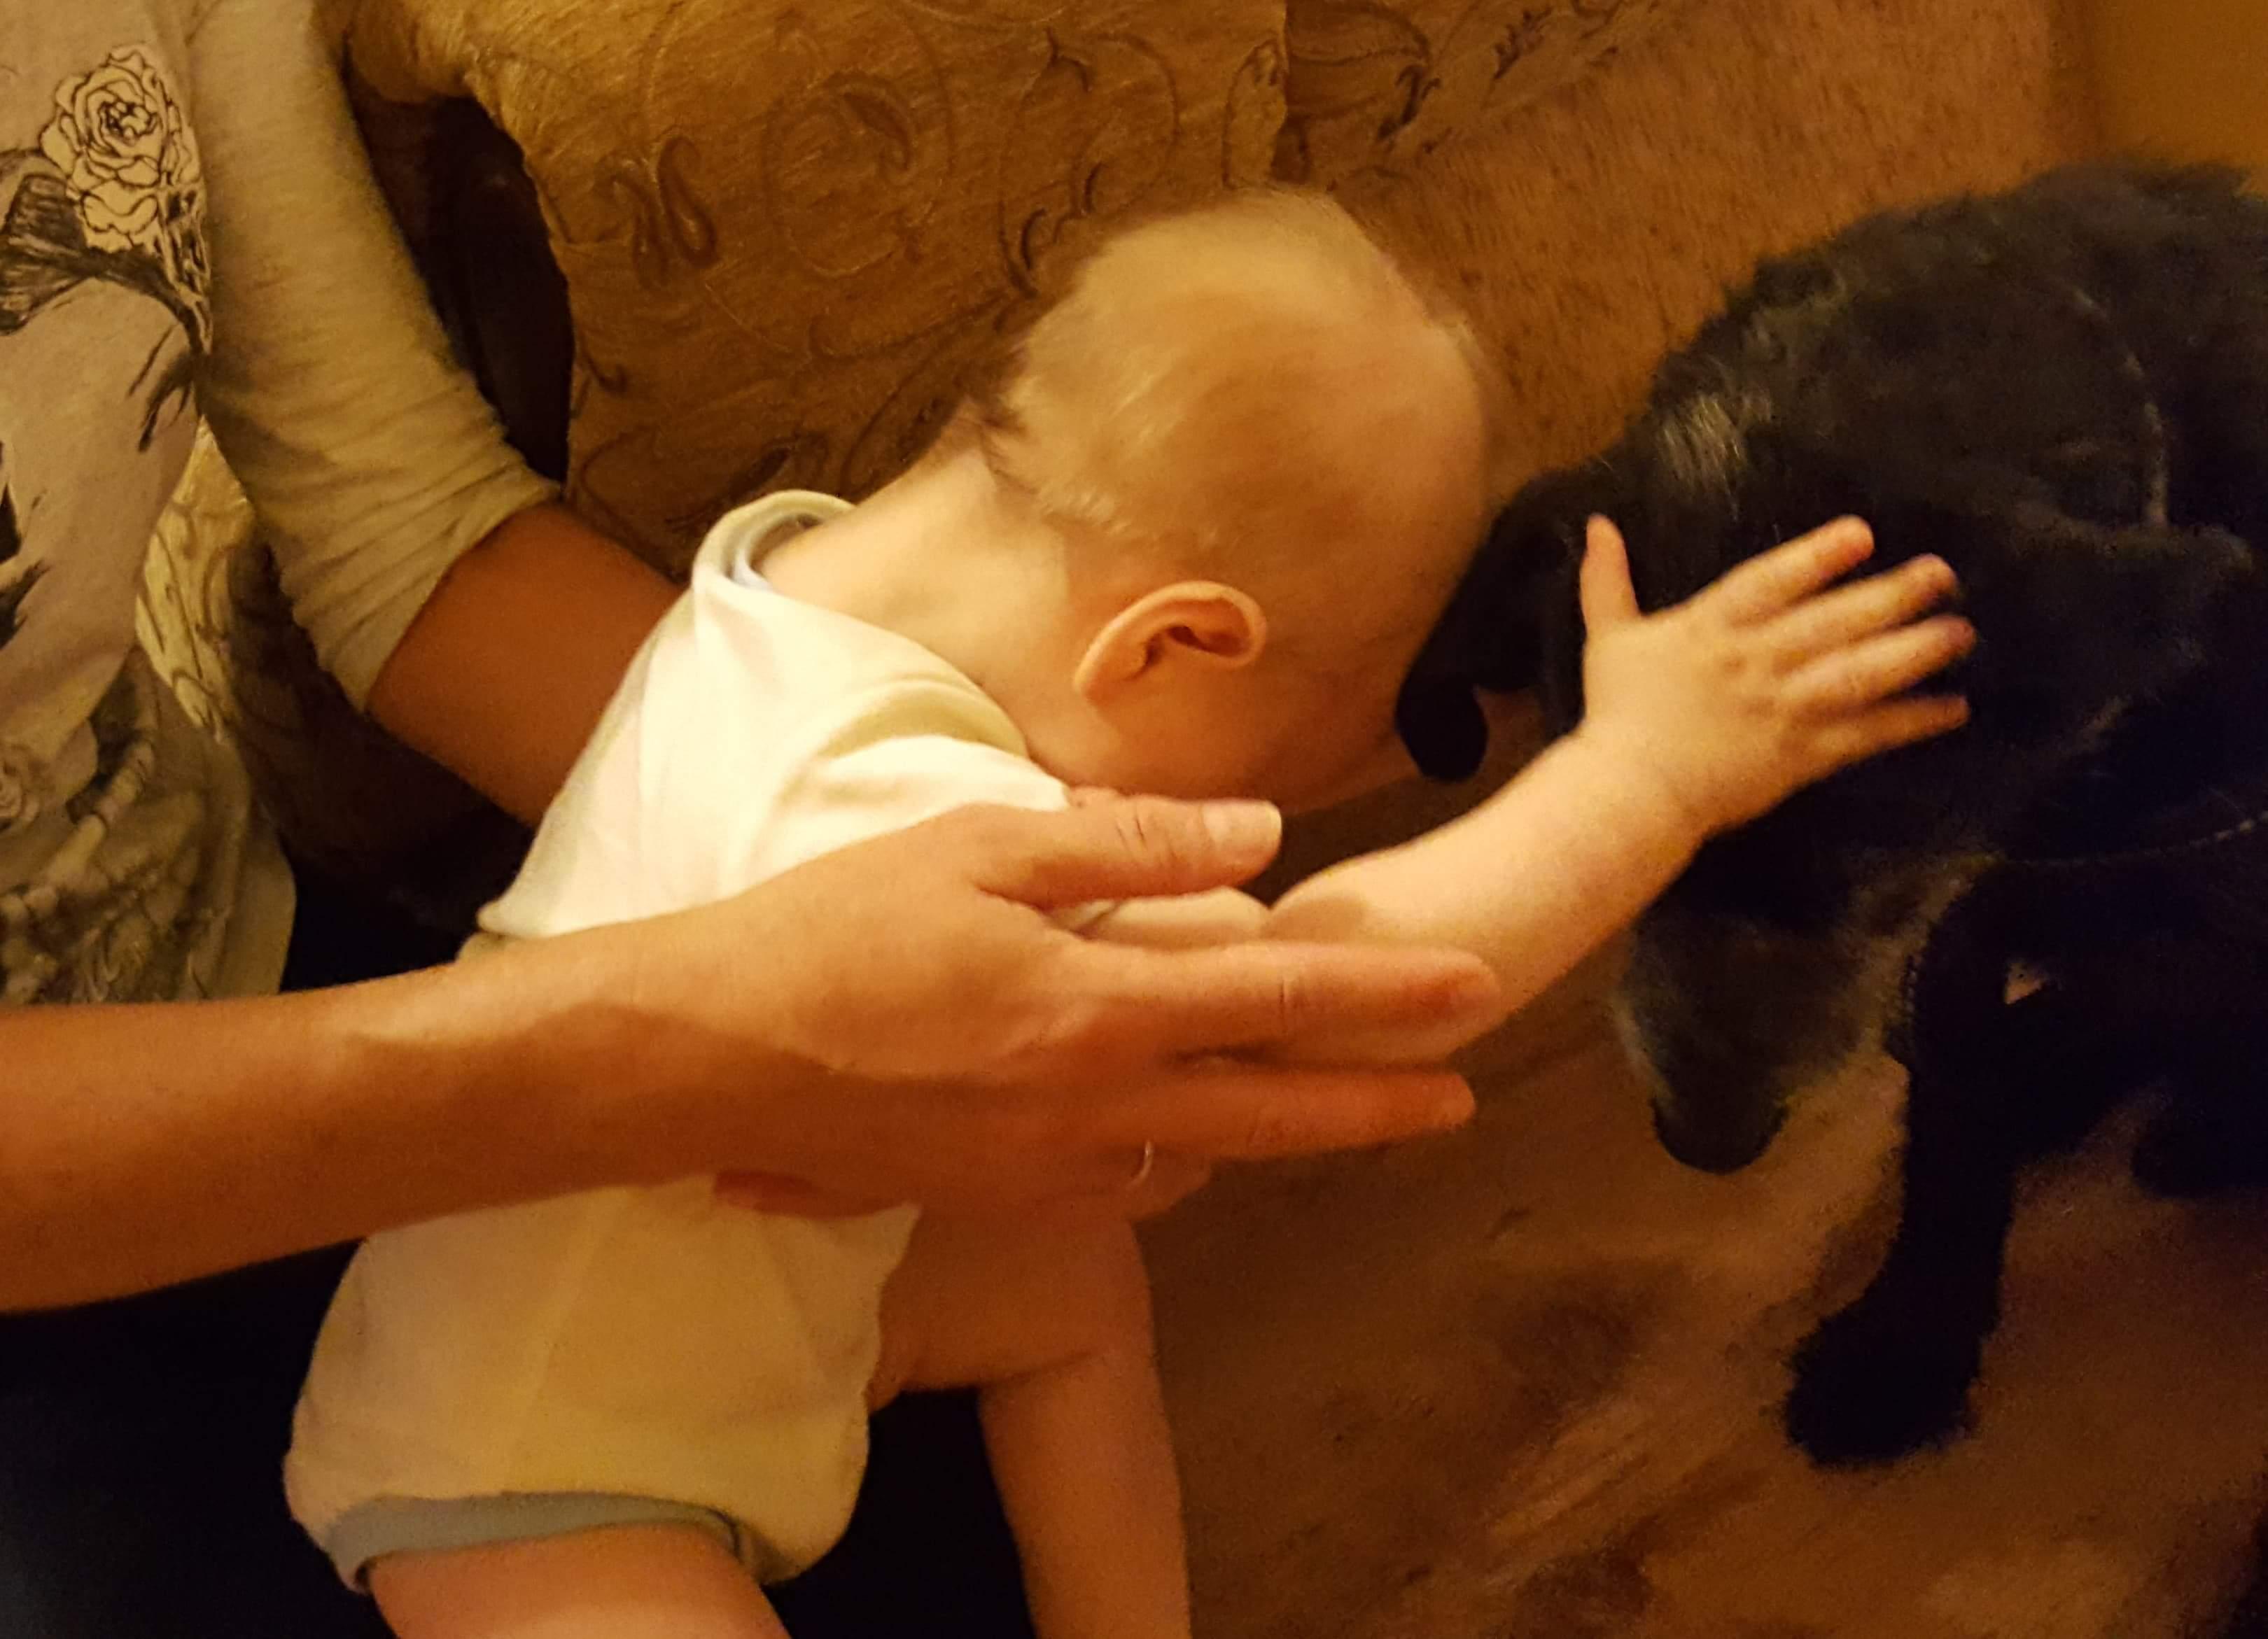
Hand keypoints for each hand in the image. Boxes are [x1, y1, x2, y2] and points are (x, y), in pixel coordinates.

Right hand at [650, 796, 1500, 1217]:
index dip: (1384, 992)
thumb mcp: (980, 850)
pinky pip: (1117, 1183)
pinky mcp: (995, 1198)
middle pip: (1271, 1114)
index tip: (1473, 986)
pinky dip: (1166, 1154)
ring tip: (1314, 1099)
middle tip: (1461, 1097)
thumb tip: (1262, 836)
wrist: (709, 1058)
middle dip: (1376, 1105)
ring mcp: (1045, 1170)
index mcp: (1096, 1010)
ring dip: (1266, 1132)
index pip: (1276, 996)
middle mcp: (1090, 1109)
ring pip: (1194, 1158)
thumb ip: (1130, 847)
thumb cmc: (835, 931)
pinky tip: (1164, 1122)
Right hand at [1571, 514, 1971, 837]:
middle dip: (1893, 595)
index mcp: (1713, 627)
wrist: (1630, 793)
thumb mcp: (1610, 638)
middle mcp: (1756, 660)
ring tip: (1961, 632)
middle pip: (1835, 621)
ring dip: (1916, 652)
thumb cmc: (1619, 714)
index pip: (1771, 581)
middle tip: (1943, 574)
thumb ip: (1608, 581)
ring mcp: (1784, 709)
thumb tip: (1598, 524)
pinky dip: (1912, 721)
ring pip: (1861, 673)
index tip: (1863, 535)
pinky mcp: (1802, 755)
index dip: (1817, 557)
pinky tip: (1953, 707)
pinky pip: (1867, 734)